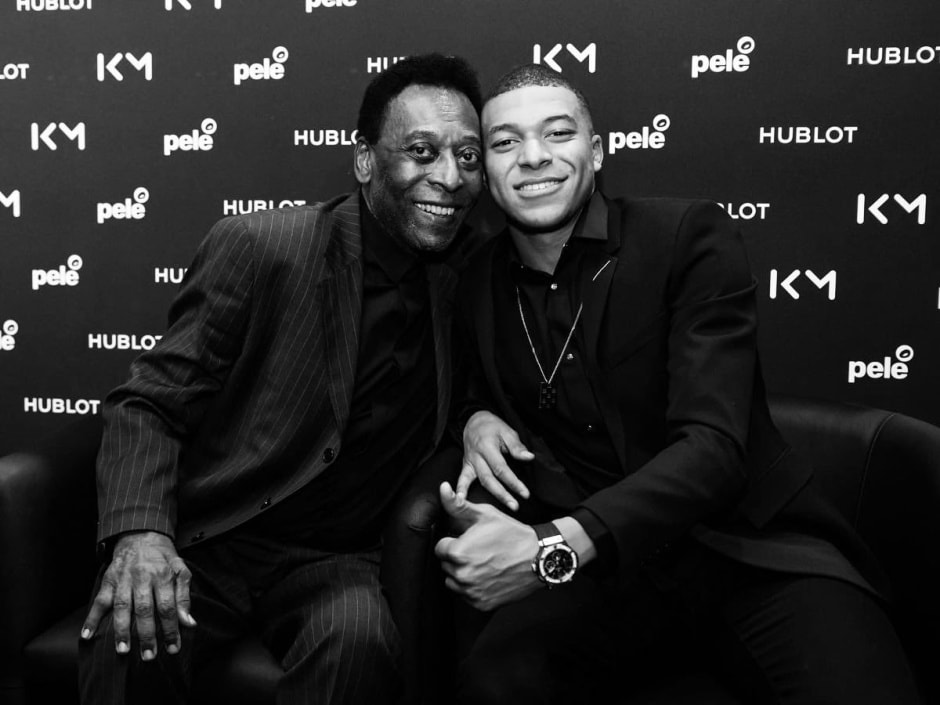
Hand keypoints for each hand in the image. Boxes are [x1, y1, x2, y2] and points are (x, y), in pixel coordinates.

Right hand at [81, 531, 195, 659]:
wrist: (140, 534)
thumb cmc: (163, 556)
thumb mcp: (180, 569)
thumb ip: (184, 596)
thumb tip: (189, 622)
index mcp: (163, 575)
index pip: (168, 607)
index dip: (171, 629)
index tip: (172, 647)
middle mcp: (143, 578)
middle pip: (145, 610)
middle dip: (147, 635)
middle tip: (149, 655)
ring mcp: (124, 580)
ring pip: (122, 607)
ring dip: (122, 630)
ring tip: (123, 650)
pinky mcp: (109, 580)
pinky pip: (99, 601)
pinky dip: (91, 618)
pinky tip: (87, 634)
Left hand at [434, 482, 541, 610]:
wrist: (539, 557)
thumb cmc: (511, 534)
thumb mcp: (484, 514)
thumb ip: (457, 504)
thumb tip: (442, 488)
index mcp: (458, 552)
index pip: (440, 548)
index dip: (454, 541)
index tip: (469, 540)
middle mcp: (462, 575)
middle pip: (446, 565)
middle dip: (458, 557)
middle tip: (479, 550)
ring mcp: (471, 592)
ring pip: (453, 582)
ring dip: (463, 574)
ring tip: (483, 563)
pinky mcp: (481, 604)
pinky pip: (466, 596)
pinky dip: (474, 588)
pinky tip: (489, 576)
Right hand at [460, 410, 533, 510]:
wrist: (474, 421)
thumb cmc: (492, 426)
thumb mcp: (506, 431)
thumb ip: (516, 446)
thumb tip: (529, 458)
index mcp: (487, 447)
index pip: (501, 468)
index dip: (513, 482)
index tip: (524, 493)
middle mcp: (477, 456)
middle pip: (490, 478)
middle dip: (503, 494)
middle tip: (515, 506)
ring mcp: (470, 462)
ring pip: (480, 480)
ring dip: (493, 495)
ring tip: (504, 506)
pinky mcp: (466, 465)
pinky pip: (462, 479)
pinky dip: (460, 489)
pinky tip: (461, 500)